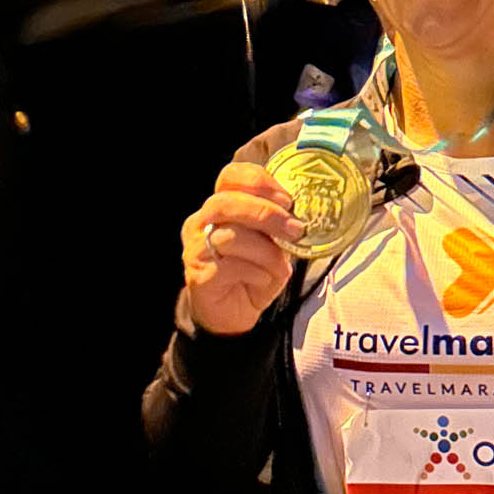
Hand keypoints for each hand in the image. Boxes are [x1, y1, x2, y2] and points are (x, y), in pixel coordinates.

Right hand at [183, 161, 303, 335]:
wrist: (232, 316)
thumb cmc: (253, 273)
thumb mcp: (271, 245)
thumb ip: (276, 227)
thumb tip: (297, 218)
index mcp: (219, 206)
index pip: (230, 177)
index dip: (258, 181)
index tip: (287, 199)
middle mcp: (200, 222)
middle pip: (227, 203)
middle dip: (266, 214)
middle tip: (295, 229)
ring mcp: (195, 249)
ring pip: (232, 236)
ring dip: (266, 251)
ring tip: (281, 265)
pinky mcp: (199, 276)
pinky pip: (230, 267)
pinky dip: (255, 272)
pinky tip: (261, 280)